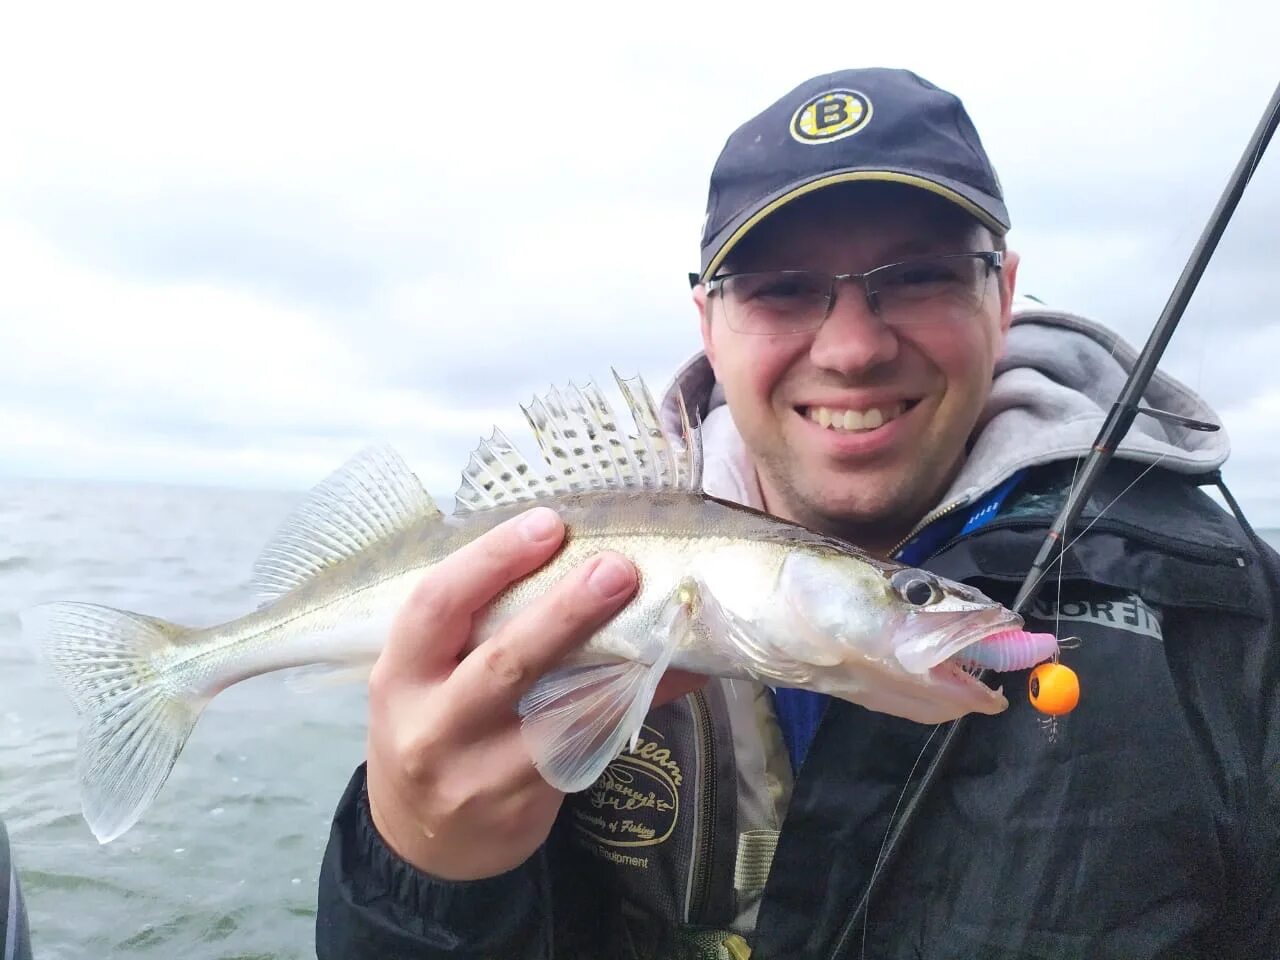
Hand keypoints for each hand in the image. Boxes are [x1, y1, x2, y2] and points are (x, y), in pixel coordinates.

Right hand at [365, 506, 705, 880]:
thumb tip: (568, 545)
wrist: (426, 842)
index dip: (491, 560)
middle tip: (618, 569)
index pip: (437, 605)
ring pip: (556, 715)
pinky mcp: (524, 803)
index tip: (548, 523)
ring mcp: (479, 772)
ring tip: (666, 621)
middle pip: (503, 664)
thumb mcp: (425, 676)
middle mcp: (433, 724)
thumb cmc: (435, 726)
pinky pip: (588, 746)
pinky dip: (634, 704)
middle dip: (564, 613)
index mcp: (402, 673)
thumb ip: (475, 623)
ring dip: (617, 665)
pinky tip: (675, 672)